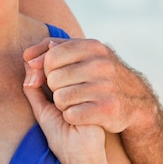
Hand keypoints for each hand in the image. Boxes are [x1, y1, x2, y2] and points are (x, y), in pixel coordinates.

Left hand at [24, 38, 154, 134]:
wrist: (135, 100)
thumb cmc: (98, 73)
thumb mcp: (82, 55)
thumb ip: (51, 52)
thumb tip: (27, 59)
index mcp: (92, 47)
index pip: (52, 56)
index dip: (45, 67)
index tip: (49, 74)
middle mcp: (101, 64)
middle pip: (53, 78)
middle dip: (54, 87)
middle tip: (65, 89)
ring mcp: (106, 87)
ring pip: (60, 98)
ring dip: (61, 103)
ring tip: (72, 101)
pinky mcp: (108, 110)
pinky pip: (71, 114)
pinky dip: (70, 116)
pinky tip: (80, 113)